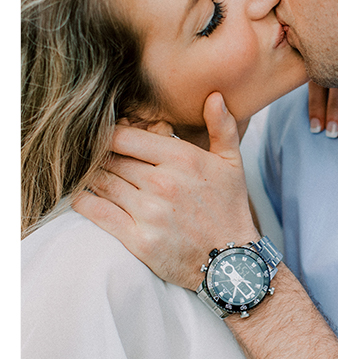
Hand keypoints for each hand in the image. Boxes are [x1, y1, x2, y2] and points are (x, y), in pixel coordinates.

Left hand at [71, 92, 257, 289]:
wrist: (232, 262)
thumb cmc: (229, 209)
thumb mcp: (233, 165)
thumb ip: (222, 128)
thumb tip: (214, 96)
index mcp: (182, 159)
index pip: (124, 137)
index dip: (110, 136)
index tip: (111, 142)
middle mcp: (163, 183)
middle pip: (109, 159)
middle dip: (101, 159)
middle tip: (97, 161)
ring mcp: (150, 212)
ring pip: (99, 182)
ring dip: (91, 178)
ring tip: (94, 178)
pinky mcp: (139, 240)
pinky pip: (95, 211)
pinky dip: (83, 201)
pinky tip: (86, 197)